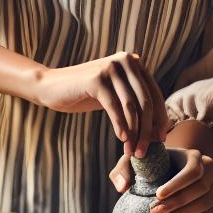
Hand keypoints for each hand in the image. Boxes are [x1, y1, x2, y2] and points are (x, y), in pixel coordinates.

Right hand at [33, 51, 166, 158]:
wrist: (51, 86)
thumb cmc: (84, 94)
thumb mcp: (114, 94)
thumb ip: (134, 101)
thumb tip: (160, 126)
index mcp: (134, 63)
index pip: (154, 94)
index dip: (160, 119)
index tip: (161, 139)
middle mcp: (126, 61)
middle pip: (145, 102)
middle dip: (148, 130)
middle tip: (145, 152)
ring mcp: (111, 68)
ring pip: (131, 107)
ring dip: (134, 133)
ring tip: (132, 151)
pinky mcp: (97, 79)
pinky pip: (115, 108)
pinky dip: (120, 126)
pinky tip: (122, 139)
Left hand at [108, 147, 212, 212]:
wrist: (168, 172)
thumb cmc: (152, 165)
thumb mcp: (136, 160)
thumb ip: (124, 168)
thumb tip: (122, 187)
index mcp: (194, 156)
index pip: (192, 171)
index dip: (177, 184)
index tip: (158, 194)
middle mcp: (209, 170)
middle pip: (200, 189)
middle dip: (177, 203)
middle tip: (155, 212)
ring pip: (206, 204)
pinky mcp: (212, 203)